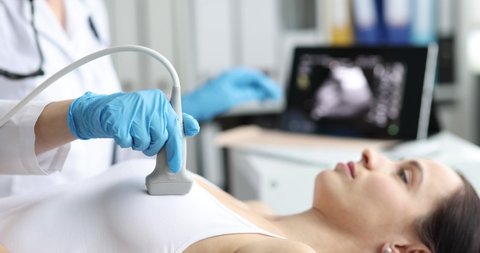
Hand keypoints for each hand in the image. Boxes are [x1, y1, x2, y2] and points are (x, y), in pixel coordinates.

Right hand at [67, 90, 199, 171]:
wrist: (102, 111)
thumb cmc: (133, 117)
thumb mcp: (155, 115)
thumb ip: (175, 122)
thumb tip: (194, 127)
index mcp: (161, 100)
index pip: (175, 127)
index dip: (176, 149)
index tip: (176, 165)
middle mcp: (149, 102)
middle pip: (160, 138)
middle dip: (153, 146)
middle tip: (146, 143)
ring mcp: (133, 111)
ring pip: (145, 143)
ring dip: (139, 144)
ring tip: (132, 133)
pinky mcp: (118, 121)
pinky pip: (129, 143)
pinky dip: (125, 143)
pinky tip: (122, 132)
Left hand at [182, 67, 281, 120]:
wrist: (193, 107)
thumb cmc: (207, 102)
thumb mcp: (230, 98)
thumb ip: (246, 94)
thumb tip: (260, 93)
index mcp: (233, 76)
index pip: (255, 76)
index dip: (267, 85)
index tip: (275, 94)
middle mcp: (232, 78)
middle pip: (255, 79)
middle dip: (267, 86)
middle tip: (277, 96)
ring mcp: (230, 84)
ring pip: (251, 84)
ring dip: (262, 90)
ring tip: (271, 98)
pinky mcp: (229, 91)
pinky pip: (247, 89)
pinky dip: (256, 94)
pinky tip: (260, 99)